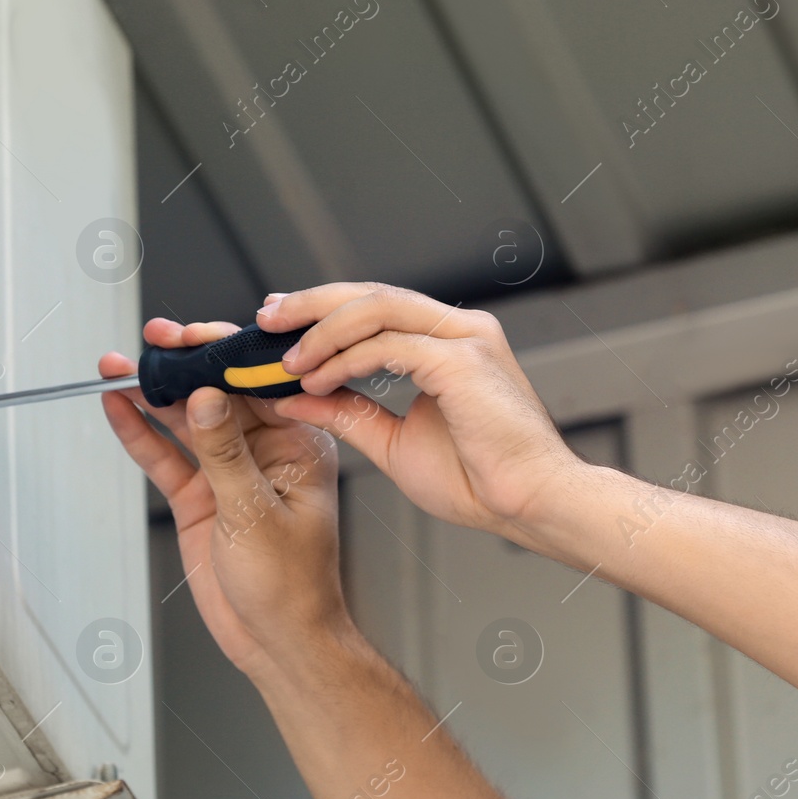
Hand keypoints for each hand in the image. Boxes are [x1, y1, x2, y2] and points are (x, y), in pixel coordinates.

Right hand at [99, 319, 352, 678]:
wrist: (278, 642)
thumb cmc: (294, 588)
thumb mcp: (255, 514)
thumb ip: (224, 453)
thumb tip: (204, 399)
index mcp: (300, 443)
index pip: (258, 383)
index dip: (222, 356)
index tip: (189, 338)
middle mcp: (266, 449)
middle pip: (217, 393)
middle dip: (182, 366)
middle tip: (150, 343)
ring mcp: (229, 471)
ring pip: (186, 420)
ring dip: (152, 395)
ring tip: (117, 369)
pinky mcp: (201, 497)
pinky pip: (166, 456)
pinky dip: (141, 433)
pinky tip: (119, 409)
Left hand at [259, 283, 576, 547]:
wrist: (530, 505)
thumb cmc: (480, 481)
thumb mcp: (393, 444)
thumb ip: (348, 413)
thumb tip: (295, 397)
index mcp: (447, 344)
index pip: (375, 308)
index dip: (323, 310)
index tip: (279, 323)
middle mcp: (458, 330)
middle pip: (370, 294)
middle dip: (311, 304)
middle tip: (267, 319)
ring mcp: (464, 338)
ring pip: (376, 307)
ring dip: (322, 329)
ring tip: (286, 359)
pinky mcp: (463, 359)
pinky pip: (389, 343)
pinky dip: (345, 358)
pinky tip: (316, 379)